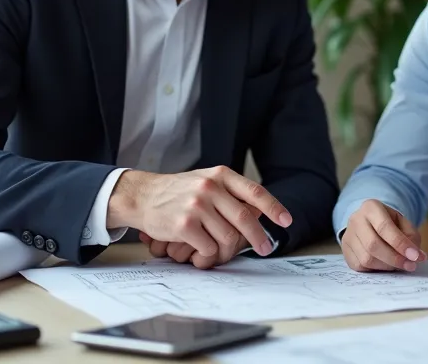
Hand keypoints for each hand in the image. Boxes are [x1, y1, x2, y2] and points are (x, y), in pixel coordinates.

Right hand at [109, 166, 290, 266]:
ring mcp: (197, 205)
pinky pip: (208, 247)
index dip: (274, 208)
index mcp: (220, 175)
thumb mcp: (206, 180)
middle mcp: (210, 187)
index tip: (286, 221)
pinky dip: (207, 253)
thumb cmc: (178, 192)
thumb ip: (230, 192)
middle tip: (265, 248)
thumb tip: (260, 212)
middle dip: (259, 237)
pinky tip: (199, 248)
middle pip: (245, 218)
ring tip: (217, 248)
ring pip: (228, 237)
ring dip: (225, 248)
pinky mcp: (184, 224)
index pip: (255, 192)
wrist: (142, 196)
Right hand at [340, 199, 426, 271]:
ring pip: (366, 259)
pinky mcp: (345, 251)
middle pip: (373, 245)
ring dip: (387, 266)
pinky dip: (376, 269)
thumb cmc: (390, 223)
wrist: (370, 223)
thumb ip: (411, 237)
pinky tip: (386, 265)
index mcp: (371, 207)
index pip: (385, 227)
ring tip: (400, 265)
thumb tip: (416, 257)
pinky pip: (360, 266)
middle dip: (395, 258)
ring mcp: (347, 236)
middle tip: (411, 265)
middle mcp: (356, 219)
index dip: (401, 244)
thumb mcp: (403, 223)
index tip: (416, 256)